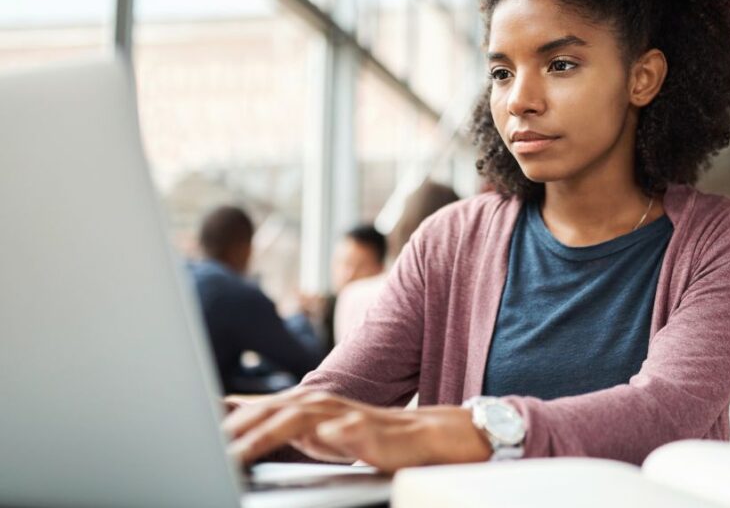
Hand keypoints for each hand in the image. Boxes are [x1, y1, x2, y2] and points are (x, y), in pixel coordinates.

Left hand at [222, 389, 492, 471]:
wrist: (421, 435)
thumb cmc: (363, 435)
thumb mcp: (312, 433)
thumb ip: (277, 428)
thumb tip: (233, 430)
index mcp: (301, 404)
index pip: (252, 406)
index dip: (219, 411)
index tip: (182, 419)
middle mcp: (317, 403)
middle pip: (266, 411)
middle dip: (232, 428)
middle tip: (200, 447)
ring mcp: (341, 414)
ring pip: (296, 419)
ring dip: (263, 434)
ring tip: (235, 451)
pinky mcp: (365, 429)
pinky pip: (342, 433)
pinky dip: (326, 436)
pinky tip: (314, 442)